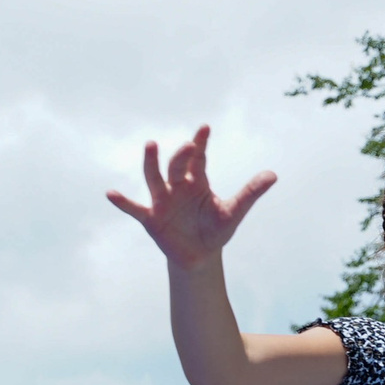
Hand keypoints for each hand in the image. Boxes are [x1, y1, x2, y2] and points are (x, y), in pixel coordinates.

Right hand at [106, 126, 275, 269]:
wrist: (201, 256)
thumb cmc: (216, 230)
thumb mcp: (234, 212)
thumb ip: (250, 193)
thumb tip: (273, 175)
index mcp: (197, 181)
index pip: (198, 158)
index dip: (200, 143)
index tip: (205, 128)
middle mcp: (177, 186)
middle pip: (176, 166)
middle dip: (181, 156)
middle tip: (188, 145)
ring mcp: (162, 201)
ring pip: (154, 178)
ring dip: (152, 163)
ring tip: (151, 145)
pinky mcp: (150, 218)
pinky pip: (134, 208)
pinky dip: (123, 201)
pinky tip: (111, 193)